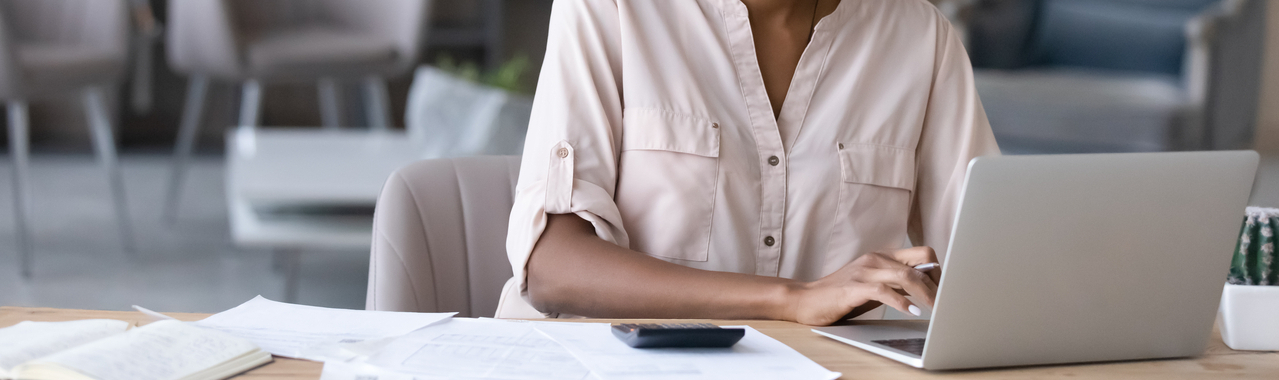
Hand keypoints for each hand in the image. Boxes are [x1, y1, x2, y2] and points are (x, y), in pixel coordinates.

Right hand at [788, 247, 940, 325]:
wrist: (806, 299)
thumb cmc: (841, 295)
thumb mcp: (874, 285)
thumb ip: (897, 283)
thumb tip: (927, 288)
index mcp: (882, 256)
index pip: (923, 253)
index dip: (939, 272)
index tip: (947, 291)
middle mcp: (875, 259)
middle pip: (919, 265)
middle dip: (938, 286)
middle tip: (946, 305)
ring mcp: (864, 271)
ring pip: (905, 276)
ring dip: (925, 294)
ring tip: (935, 310)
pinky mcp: (853, 287)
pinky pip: (883, 291)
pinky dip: (901, 302)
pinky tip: (911, 311)